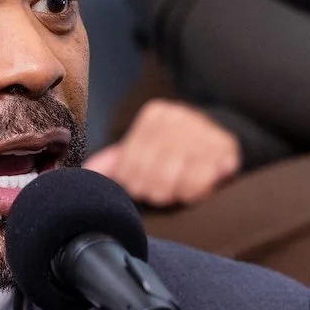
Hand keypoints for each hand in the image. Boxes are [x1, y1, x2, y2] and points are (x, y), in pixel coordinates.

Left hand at [87, 100, 240, 207]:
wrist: (218, 137)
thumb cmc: (174, 149)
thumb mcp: (144, 149)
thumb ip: (114, 161)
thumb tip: (84, 173)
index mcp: (155, 116)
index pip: (129, 165)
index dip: (133, 184)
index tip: (141, 186)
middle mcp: (179, 118)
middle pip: (152, 175)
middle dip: (153, 191)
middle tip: (158, 192)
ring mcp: (204, 131)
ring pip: (174, 182)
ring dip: (173, 194)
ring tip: (175, 191)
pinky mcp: (225, 149)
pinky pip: (200, 183)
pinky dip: (194, 192)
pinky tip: (192, 189)